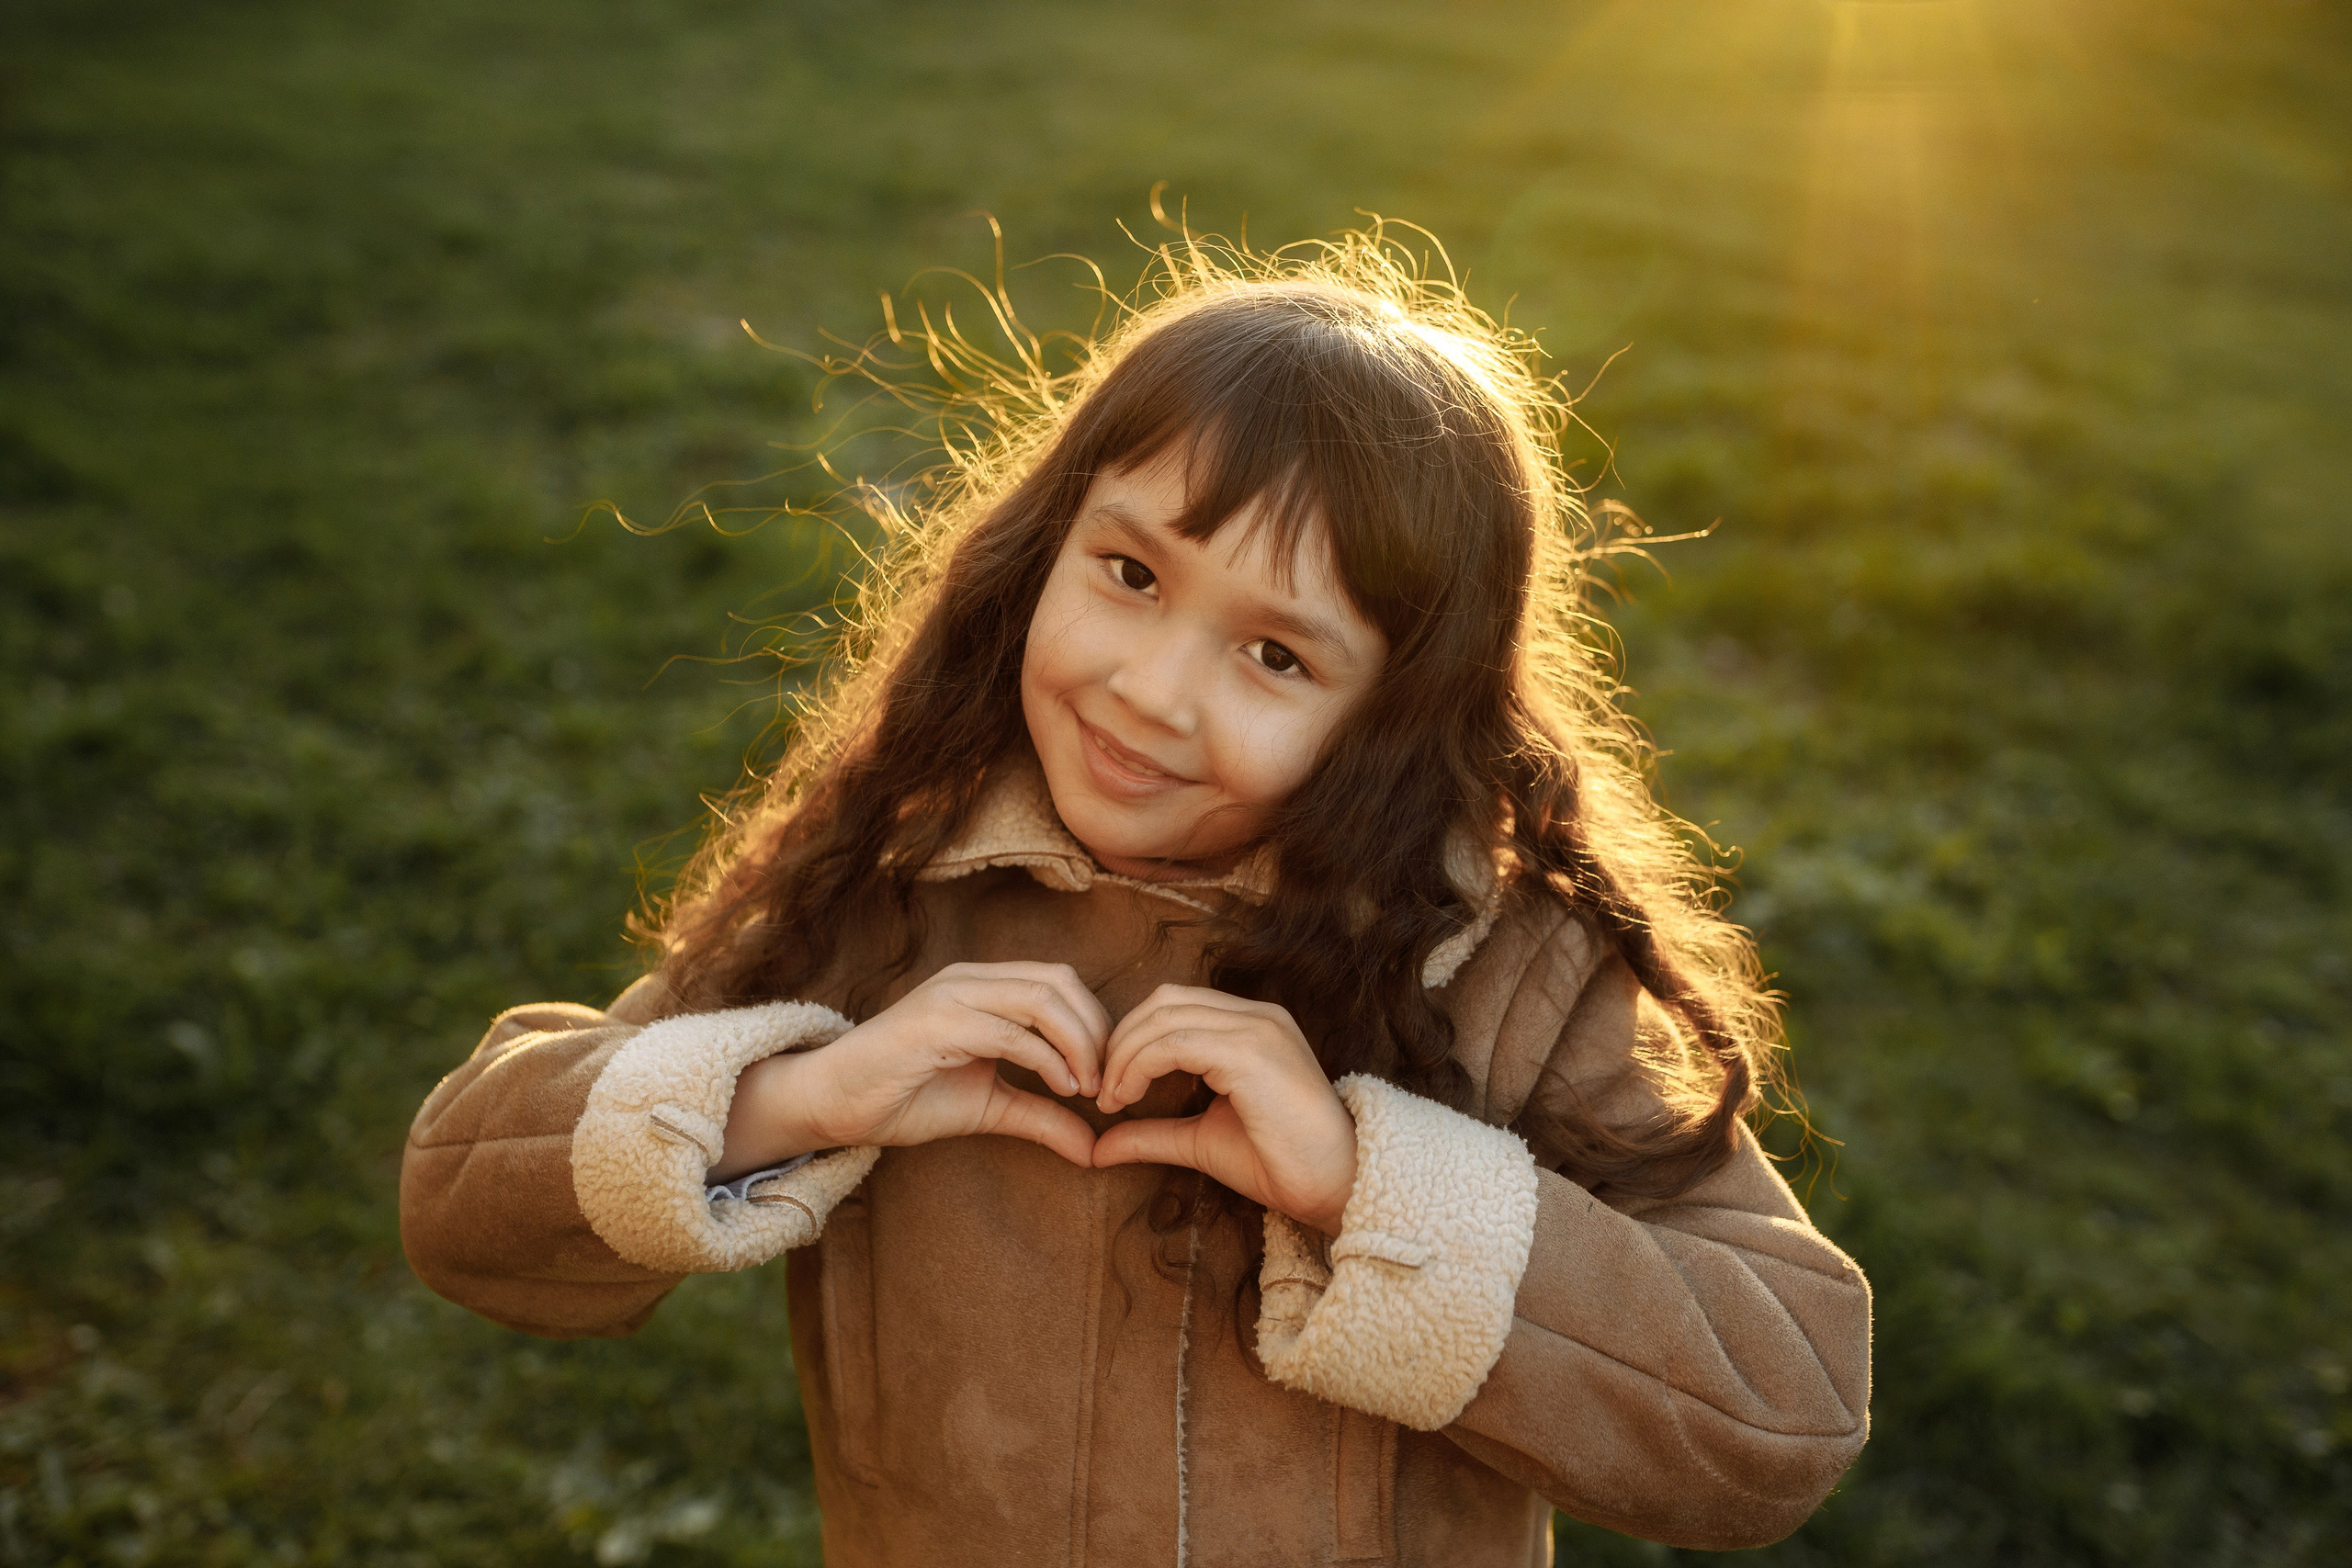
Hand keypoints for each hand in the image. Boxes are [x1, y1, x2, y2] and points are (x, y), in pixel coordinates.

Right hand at [713, 962, 1108, 1179]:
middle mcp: (970, 978)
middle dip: (1096, 1031)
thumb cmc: (905, 1096)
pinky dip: (1047, 1058)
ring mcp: (951, 995)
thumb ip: (1042, 1116)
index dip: (1096, 1024)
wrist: (832, 1103)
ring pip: (1041, 997)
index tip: (1110, 1077)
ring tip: (1089, 1088)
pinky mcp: (935, 1023)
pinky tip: (1063, 1089)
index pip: (1061, 982)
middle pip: (1060, 982)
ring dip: (1079, 1043)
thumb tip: (1094, 1149)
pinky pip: (1009, 1031)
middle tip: (1108, 1084)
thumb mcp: (989, 1107)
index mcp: (985, 985)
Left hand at [1088, 985, 1358, 1234]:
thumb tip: (1096, 1148)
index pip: (1173, 1005)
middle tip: (1100, 1090)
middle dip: (1120, 1041)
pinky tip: (1128, 1099)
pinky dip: (1140, 1066)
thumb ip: (1152, 1135)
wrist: (1334, 1186)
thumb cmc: (1278, 1162)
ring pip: (1164, 1017)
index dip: (1130, 1038)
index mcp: (1250, 1025)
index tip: (1108, 1087)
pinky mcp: (1251, 1052)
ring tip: (1110, 1099)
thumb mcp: (1200, 1141)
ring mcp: (1256, 1028)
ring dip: (1124, 1056)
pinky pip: (1176, 1043)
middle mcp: (1256, 1015)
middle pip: (1163, 1001)